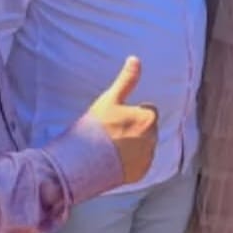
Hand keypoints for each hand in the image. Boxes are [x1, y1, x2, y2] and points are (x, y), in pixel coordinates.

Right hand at [87, 56, 157, 183]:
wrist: (79, 163)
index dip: (132, 113)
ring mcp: (147, 158)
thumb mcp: (109, 99)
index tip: (116, 119)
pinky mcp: (141, 174)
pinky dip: (131, 162)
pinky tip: (113, 161)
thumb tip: (135, 58)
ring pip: (145, 146)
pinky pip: (140, 163)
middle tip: (111, 135)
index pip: (148, 110)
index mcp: (148, 118)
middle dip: (135, 129)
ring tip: (110, 149)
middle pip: (147, 128)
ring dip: (134, 145)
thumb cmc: (94, 128)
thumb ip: (127, 79)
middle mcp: (153, 139)